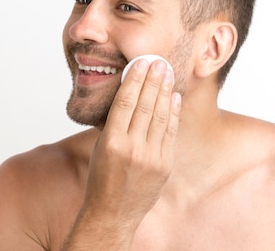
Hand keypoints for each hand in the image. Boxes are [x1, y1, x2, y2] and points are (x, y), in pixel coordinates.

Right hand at [70, 58, 180, 247]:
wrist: (113, 213)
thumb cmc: (101, 179)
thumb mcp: (100, 148)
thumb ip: (115, 124)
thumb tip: (129, 96)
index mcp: (112, 142)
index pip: (125, 102)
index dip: (134, 80)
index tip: (140, 63)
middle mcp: (133, 148)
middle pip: (146, 106)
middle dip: (153, 80)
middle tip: (158, 61)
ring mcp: (151, 158)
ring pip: (160, 116)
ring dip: (165, 92)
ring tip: (167, 73)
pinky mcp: (165, 165)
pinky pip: (170, 133)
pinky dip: (173, 113)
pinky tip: (174, 97)